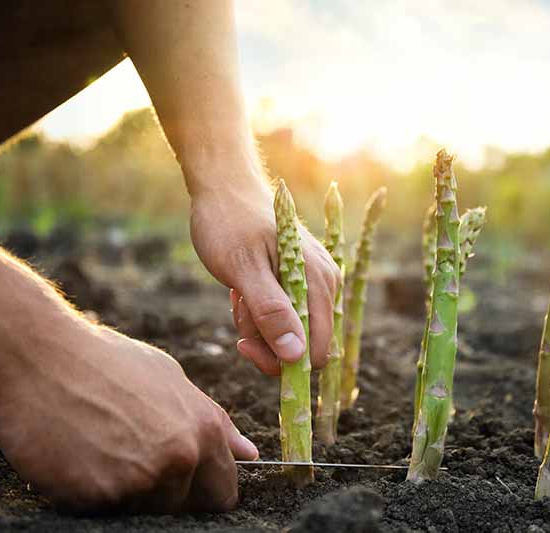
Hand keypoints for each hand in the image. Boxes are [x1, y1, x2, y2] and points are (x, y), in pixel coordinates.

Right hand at [0, 321, 256, 512]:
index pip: (223, 494)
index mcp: (204, 430)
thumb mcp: (169, 379)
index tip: (183, 485)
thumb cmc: (105, 361)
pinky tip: (77, 457)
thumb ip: (214, 421)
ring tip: (101, 451)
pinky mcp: (99, 495)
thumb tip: (248, 454)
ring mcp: (141, 479)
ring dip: (126, 493)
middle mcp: (180, 457)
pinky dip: (92, 493)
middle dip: (166, 496)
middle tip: (132, 462)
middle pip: (185, 508)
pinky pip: (104, 511)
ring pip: (145, 511)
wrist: (38, 356)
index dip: (203, 493)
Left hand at [189, 170, 340, 375]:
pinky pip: (282, 316)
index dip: (281, 360)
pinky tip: (242, 290)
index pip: (316, 351)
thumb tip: (295, 356)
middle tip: (238, 311)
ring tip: (238, 293)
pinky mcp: (300, 282)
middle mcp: (326, 284)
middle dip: (265, 340)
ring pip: (289, 333)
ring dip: (257, 325)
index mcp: (319, 281)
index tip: (244, 343)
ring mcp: (314, 282)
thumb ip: (270, 311)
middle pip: (303, 346)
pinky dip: (258, 313)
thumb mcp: (243, 270)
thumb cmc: (229, 224)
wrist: (224, 189)